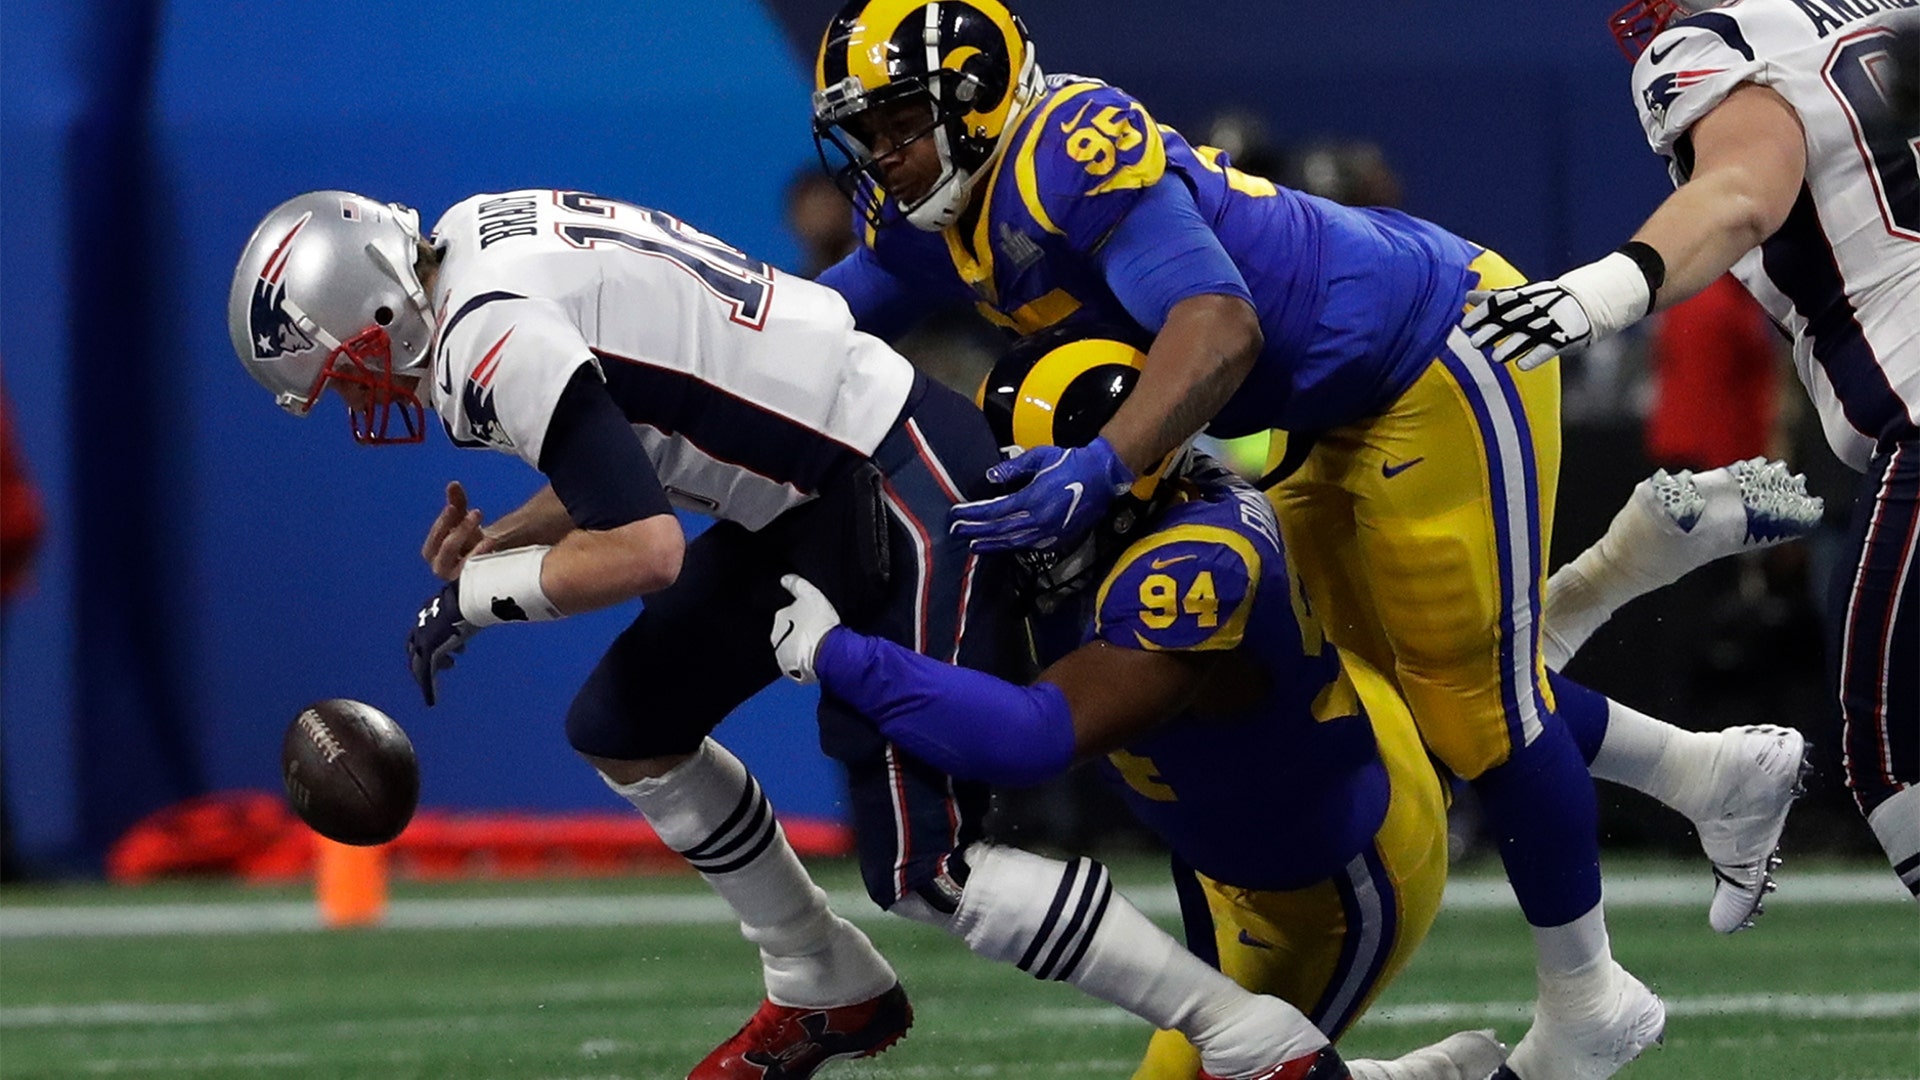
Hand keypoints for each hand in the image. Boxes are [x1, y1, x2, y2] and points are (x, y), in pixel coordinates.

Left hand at [406, 580, 478, 705]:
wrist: (468, 600)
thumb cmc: (477, 597)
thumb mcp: (478, 603)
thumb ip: (482, 608)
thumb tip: (504, 605)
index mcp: (433, 610)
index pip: (427, 629)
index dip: (438, 641)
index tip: (455, 650)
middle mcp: (423, 624)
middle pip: (417, 648)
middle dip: (430, 658)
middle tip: (450, 664)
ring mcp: (424, 640)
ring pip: (419, 664)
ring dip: (430, 674)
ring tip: (448, 678)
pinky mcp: (428, 653)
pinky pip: (425, 675)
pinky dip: (428, 689)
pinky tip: (432, 701)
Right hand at [422, 481, 498, 580]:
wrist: (483, 558)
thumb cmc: (468, 539)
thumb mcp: (462, 520)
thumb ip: (457, 503)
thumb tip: (453, 484)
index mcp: (432, 552)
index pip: (434, 538)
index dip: (443, 522)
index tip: (453, 507)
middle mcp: (441, 567)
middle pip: (447, 549)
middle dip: (461, 530)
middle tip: (476, 513)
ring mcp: (457, 578)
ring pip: (462, 564)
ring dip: (474, 550)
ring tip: (488, 537)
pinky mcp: (473, 583)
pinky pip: (477, 575)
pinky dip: (484, 562)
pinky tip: (492, 550)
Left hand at [771, 574, 841, 683]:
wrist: (827, 652)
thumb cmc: (819, 622)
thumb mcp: (810, 594)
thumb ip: (795, 584)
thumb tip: (784, 579)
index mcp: (779, 618)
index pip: (787, 614)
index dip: (801, 616)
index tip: (813, 618)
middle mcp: (775, 638)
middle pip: (787, 633)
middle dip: (798, 633)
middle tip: (816, 632)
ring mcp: (781, 656)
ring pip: (790, 649)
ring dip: (800, 648)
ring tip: (818, 647)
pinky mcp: (790, 672)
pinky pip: (796, 666)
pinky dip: (803, 662)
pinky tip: (816, 659)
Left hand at [947, 437, 1133, 553]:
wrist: (1101, 476)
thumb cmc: (1070, 462)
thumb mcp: (1040, 457)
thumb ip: (1013, 467)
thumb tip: (990, 476)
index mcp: (1032, 499)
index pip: (994, 511)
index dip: (973, 514)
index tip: (956, 514)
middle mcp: (1038, 519)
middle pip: (999, 530)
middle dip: (975, 531)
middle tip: (956, 532)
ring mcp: (1049, 532)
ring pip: (1013, 542)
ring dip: (991, 543)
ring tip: (974, 544)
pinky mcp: (1058, 538)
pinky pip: (1029, 545)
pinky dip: (1012, 546)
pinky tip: (1001, 545)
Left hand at [1461, 250, 1654, 370]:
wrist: (1588, 302)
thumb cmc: (1546, 302)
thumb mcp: (1521, 296)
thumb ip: (1494, 299)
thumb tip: (1467, 296)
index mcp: (1525, 298)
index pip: (1501, 303)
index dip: (1484, 313)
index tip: (1465, 323)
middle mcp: (1536, 310)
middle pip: (1511, 320)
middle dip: (1493, 331)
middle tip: (1474, 343)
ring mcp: (1550, 323)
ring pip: (1529, 335)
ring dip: (1512, 346)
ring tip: (1495, 358)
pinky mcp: (1564, 337)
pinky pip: (1548, 348)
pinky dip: (1535, 356)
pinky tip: (1521, 366)